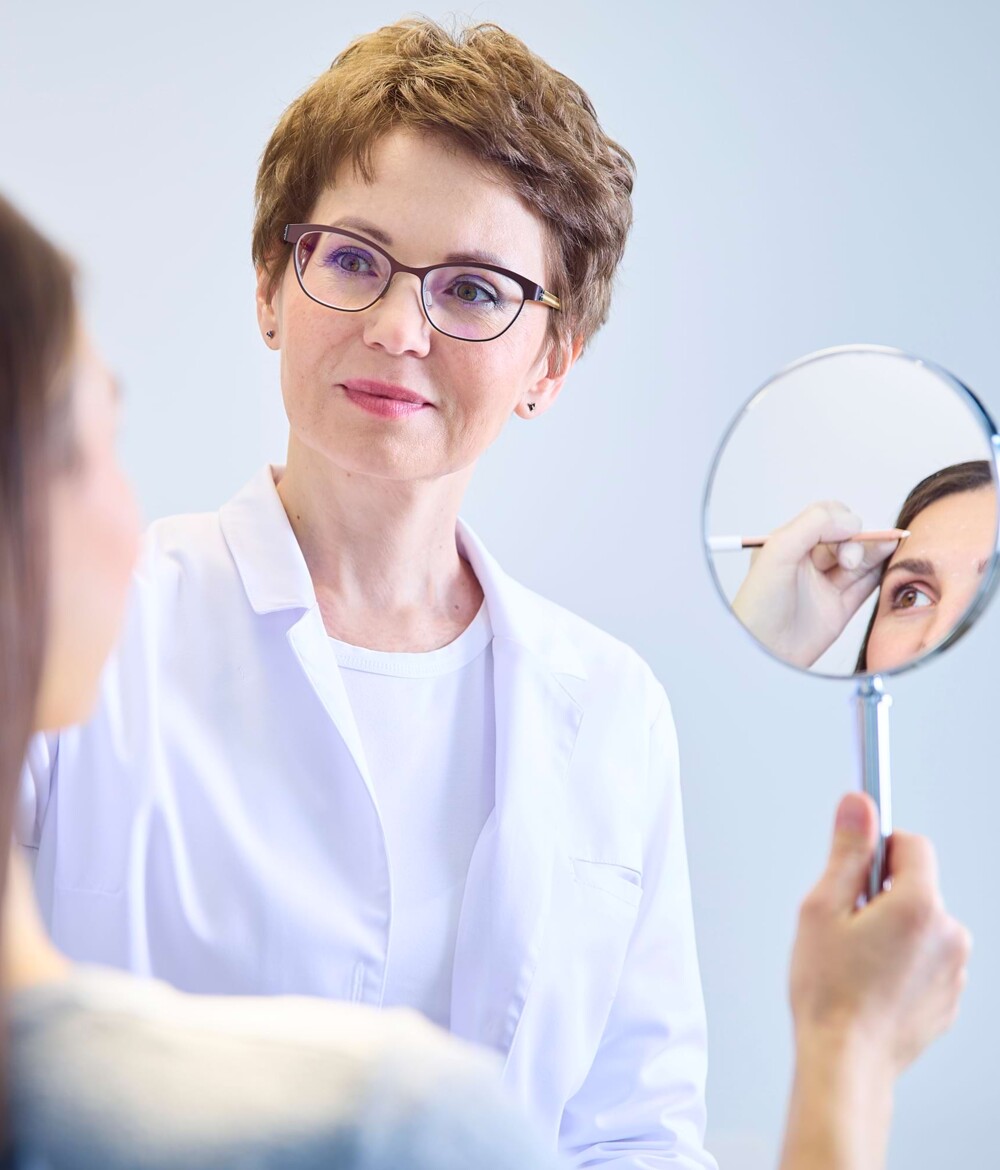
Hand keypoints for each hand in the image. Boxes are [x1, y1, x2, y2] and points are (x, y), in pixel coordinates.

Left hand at [731, 503, 898, 667]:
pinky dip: (881, 572)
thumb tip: (851, 521)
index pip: (824, 517)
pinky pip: (867, 584)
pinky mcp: (840, 608)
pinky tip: (890, 564)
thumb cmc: (758, 606)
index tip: (847, 532)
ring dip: (875, 551)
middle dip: (857, 541)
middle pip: (846, 538)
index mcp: (789, 544)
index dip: (842, 519)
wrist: (762, 651)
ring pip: (860, 559)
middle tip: (849, 560)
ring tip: (887, 547)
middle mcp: (808, 563)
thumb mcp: (777, 552)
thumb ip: (812, 526)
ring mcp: (825, 585)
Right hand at [790, 792, 970, 1078]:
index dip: (878, 847)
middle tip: (844, 924)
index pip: (912, 844)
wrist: (846, 1062)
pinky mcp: (949, 999)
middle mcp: (949, 935)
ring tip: (856, 959)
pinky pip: (927, 960)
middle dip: (881, 894)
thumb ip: (847, 852)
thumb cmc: (829, 992)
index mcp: (919, 906)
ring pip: (922, 924)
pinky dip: (903, 962)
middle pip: (916, 885)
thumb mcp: (823, 908)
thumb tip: (859, 804)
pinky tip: (871, 982)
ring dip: (893, 929)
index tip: (856, 860)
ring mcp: (954, 971)